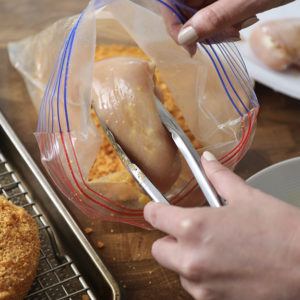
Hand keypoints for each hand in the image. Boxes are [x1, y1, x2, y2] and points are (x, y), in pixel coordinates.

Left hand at [144, 151, 299, 299]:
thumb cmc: (277, 229)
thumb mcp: (244, 196)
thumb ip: (218, 176)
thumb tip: (207, 160)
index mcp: (193, 226)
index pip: (154, 216)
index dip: (154, 210)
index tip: (157, 209)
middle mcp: (190, 258)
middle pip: (158, 249)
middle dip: (169, 239)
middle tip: (190, 231)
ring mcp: (200, 284)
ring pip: (176, 269)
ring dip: (186, 259)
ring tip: (213, 249)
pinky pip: (194, 287)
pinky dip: (201, 277)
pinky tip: (224, 266)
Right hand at [162, 0, 293, 52]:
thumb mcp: (246, 0)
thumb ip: (214, 17)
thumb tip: (184, 38)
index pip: (170, 1)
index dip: (173, 24)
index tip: (188, 46)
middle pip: (184, 10)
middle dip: (200, 29)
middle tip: (225, 35)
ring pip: (198, 14)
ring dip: (214, 29)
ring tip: (237, 28)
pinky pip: (211, 12)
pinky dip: (223, 23)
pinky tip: (240, 22)